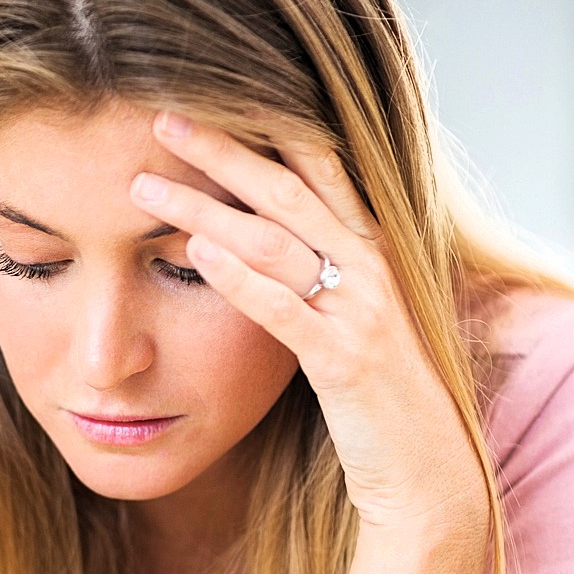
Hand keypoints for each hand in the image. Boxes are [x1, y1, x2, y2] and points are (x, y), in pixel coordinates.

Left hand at [129, 111, 485, 535]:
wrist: (427, 473)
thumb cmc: (378, 398)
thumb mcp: (348, 321)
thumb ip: (314, 274)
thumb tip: (255, 237)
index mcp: (369, 249)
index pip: (313, 169)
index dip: (261, 130)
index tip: (203, 99)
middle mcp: (370, 266)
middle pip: (285, 189)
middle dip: (222, 150)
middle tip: (161, 118)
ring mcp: (361, 310)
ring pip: (275, 239)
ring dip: (206, 207)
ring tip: (145, 186)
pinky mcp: (346, 358)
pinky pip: (285, 308)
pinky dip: (240, 276)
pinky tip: (196, 250)